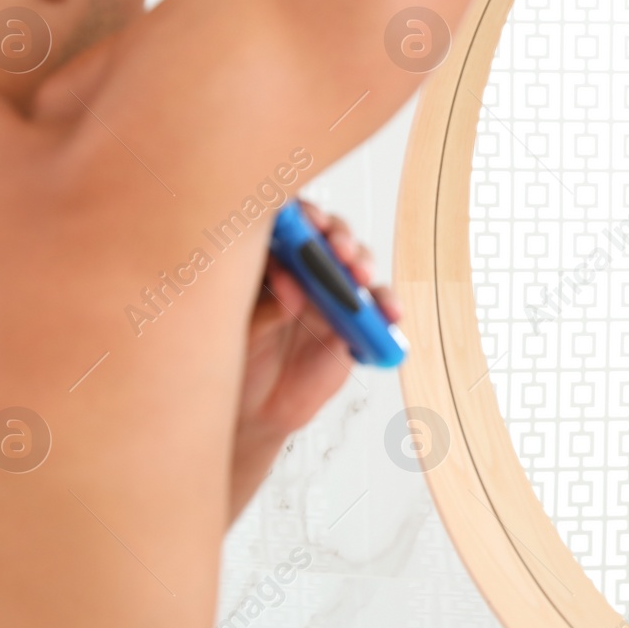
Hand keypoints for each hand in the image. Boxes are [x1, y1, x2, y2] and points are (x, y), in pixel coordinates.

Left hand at [236, 200, 401, 445]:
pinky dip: (386, 309)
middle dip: (339, 237)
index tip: (312, 222)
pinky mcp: (353, 325)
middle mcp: (305, 273)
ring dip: (364, 266)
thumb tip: (290, 282)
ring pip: (357, 268)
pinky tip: (388, 314)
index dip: (305, 216)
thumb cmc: (240, 362)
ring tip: (360, 278)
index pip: (290, 225)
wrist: (257, 412)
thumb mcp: (243, 334)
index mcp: (271, 262)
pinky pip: (377, 311)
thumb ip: (267, 308)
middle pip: (330, 237)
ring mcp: (332, 297)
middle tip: (340, 251)